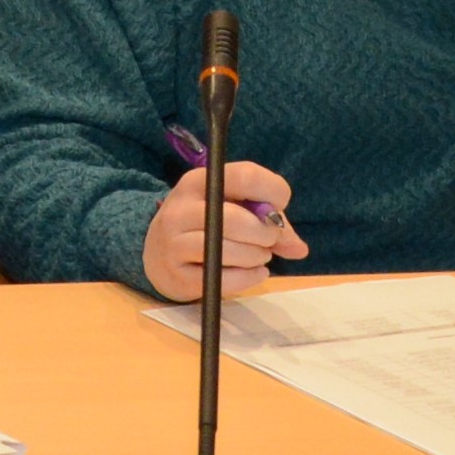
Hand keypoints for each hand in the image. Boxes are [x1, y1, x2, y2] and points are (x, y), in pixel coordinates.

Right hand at [141, 162, 308, 301]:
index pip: (245, 176)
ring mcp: (174, 242)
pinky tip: (251, 273)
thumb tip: (298, 248)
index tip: (276, 207)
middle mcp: (181, 208)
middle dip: (265, 234)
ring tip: (258, 256)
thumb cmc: (204, 225)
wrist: (156, 255)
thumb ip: (270, 223)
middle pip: (237, 220)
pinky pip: (224, 279)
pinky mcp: (177, 274)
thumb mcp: (233, 209)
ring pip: (229, 251)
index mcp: (199, 182)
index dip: (272, 192)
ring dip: (257, 257)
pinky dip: (248, 278)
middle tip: (268, 240)